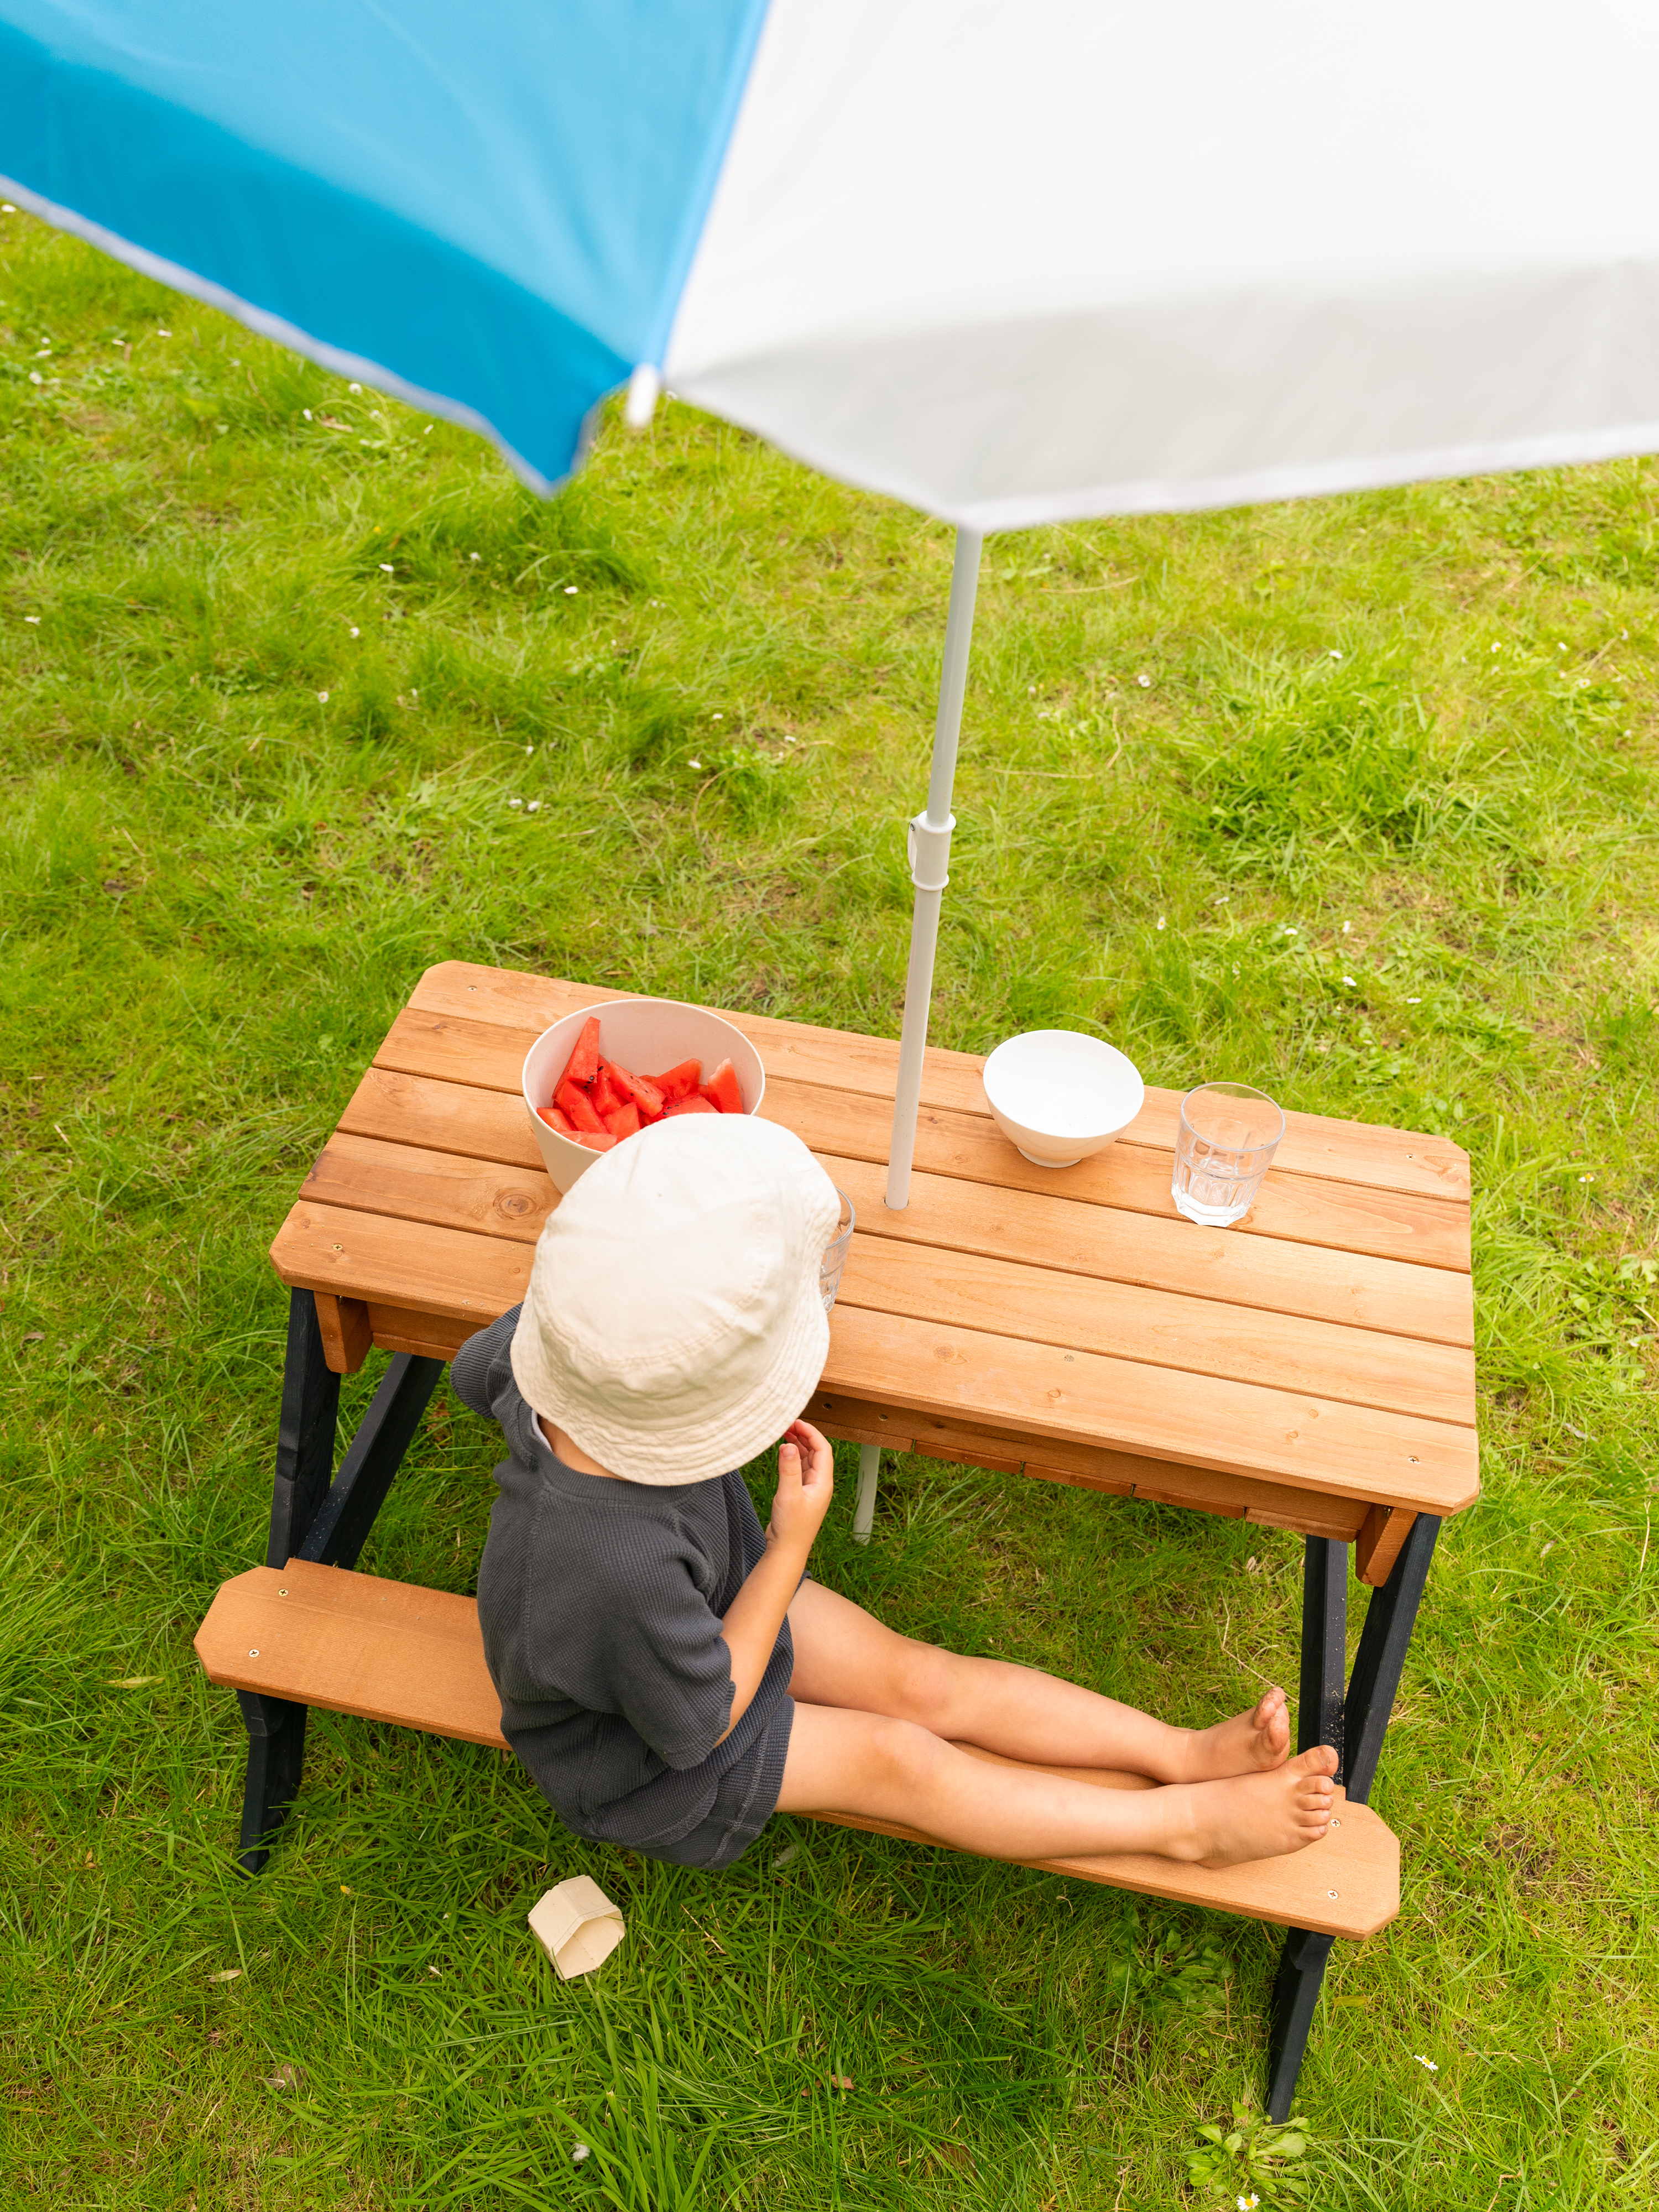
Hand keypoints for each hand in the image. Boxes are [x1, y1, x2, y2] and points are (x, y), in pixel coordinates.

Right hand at [767, 1419, 833, 1554]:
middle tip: (787, 1425)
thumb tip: (788, 1445)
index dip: (811, 1432)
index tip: (796, 1422)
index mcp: (823, 1482)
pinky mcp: (800, 1493)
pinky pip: (799, 1469)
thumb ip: (788, 1468)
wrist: (787, 1550)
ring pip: (807, 1459)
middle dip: (804, 1435)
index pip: (823, 1449)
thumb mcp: (788, 1495)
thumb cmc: (791, 1527)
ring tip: (783, 1433)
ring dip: (797, 1445)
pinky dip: (792, 1457)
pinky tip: (782, 1452)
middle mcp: (819, 1483)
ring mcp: (810, 1488)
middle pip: (816, 1452)